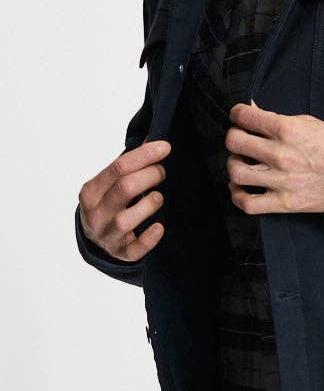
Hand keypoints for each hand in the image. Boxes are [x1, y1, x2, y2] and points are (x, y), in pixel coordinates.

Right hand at [78, 140, 170, 261]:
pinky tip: (159, 227)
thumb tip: (152, 136)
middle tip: (162, 172)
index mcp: (91, 191)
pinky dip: (149, 238)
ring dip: (150, 204)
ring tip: (158, 197)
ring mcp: (106, 235)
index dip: (144, 155)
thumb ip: (128, 164)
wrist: (95, 239)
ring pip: (127, 220)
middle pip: (125, 189)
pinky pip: (135, 249)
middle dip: (150, 176)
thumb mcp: (109, 183)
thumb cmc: (108, 203)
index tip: (165, 147)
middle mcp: (95, 214)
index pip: (118, 167)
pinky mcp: (120, 253)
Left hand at [226, 100, 323, 214]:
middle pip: (235, 142)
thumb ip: (277, 119)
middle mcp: (280, 154)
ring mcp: (280, 180)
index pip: (245, 117)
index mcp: (286, 129)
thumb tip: (253, 113)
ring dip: (234, 165)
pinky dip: (238, 196)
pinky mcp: (284, 202)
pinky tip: (240, 188)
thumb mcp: (306, 122)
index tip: (238, 116)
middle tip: (240, 140)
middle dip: (234, 137)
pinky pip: (248, 203)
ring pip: (236, 172)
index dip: (236, 114)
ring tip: (241, 163)